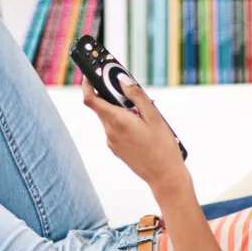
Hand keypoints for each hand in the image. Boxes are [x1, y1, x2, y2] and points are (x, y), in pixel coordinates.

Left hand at [82, 77, 188, 192]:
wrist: (164, 176)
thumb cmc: (162, 147)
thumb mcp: (154, 116)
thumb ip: (136, 96)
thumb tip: (122, 80)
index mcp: (117, 121)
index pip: (90, 99)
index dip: (87, 84)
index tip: (90, 74)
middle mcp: (110, 132)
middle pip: (102, 107)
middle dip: (112, 96)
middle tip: (128, 91)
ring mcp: (112, 142)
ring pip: (110, 119)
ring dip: (121, 111)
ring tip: (143, 115)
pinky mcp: (117, 150)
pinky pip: (116, 130)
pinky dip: (124, 123)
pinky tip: (142, 128)